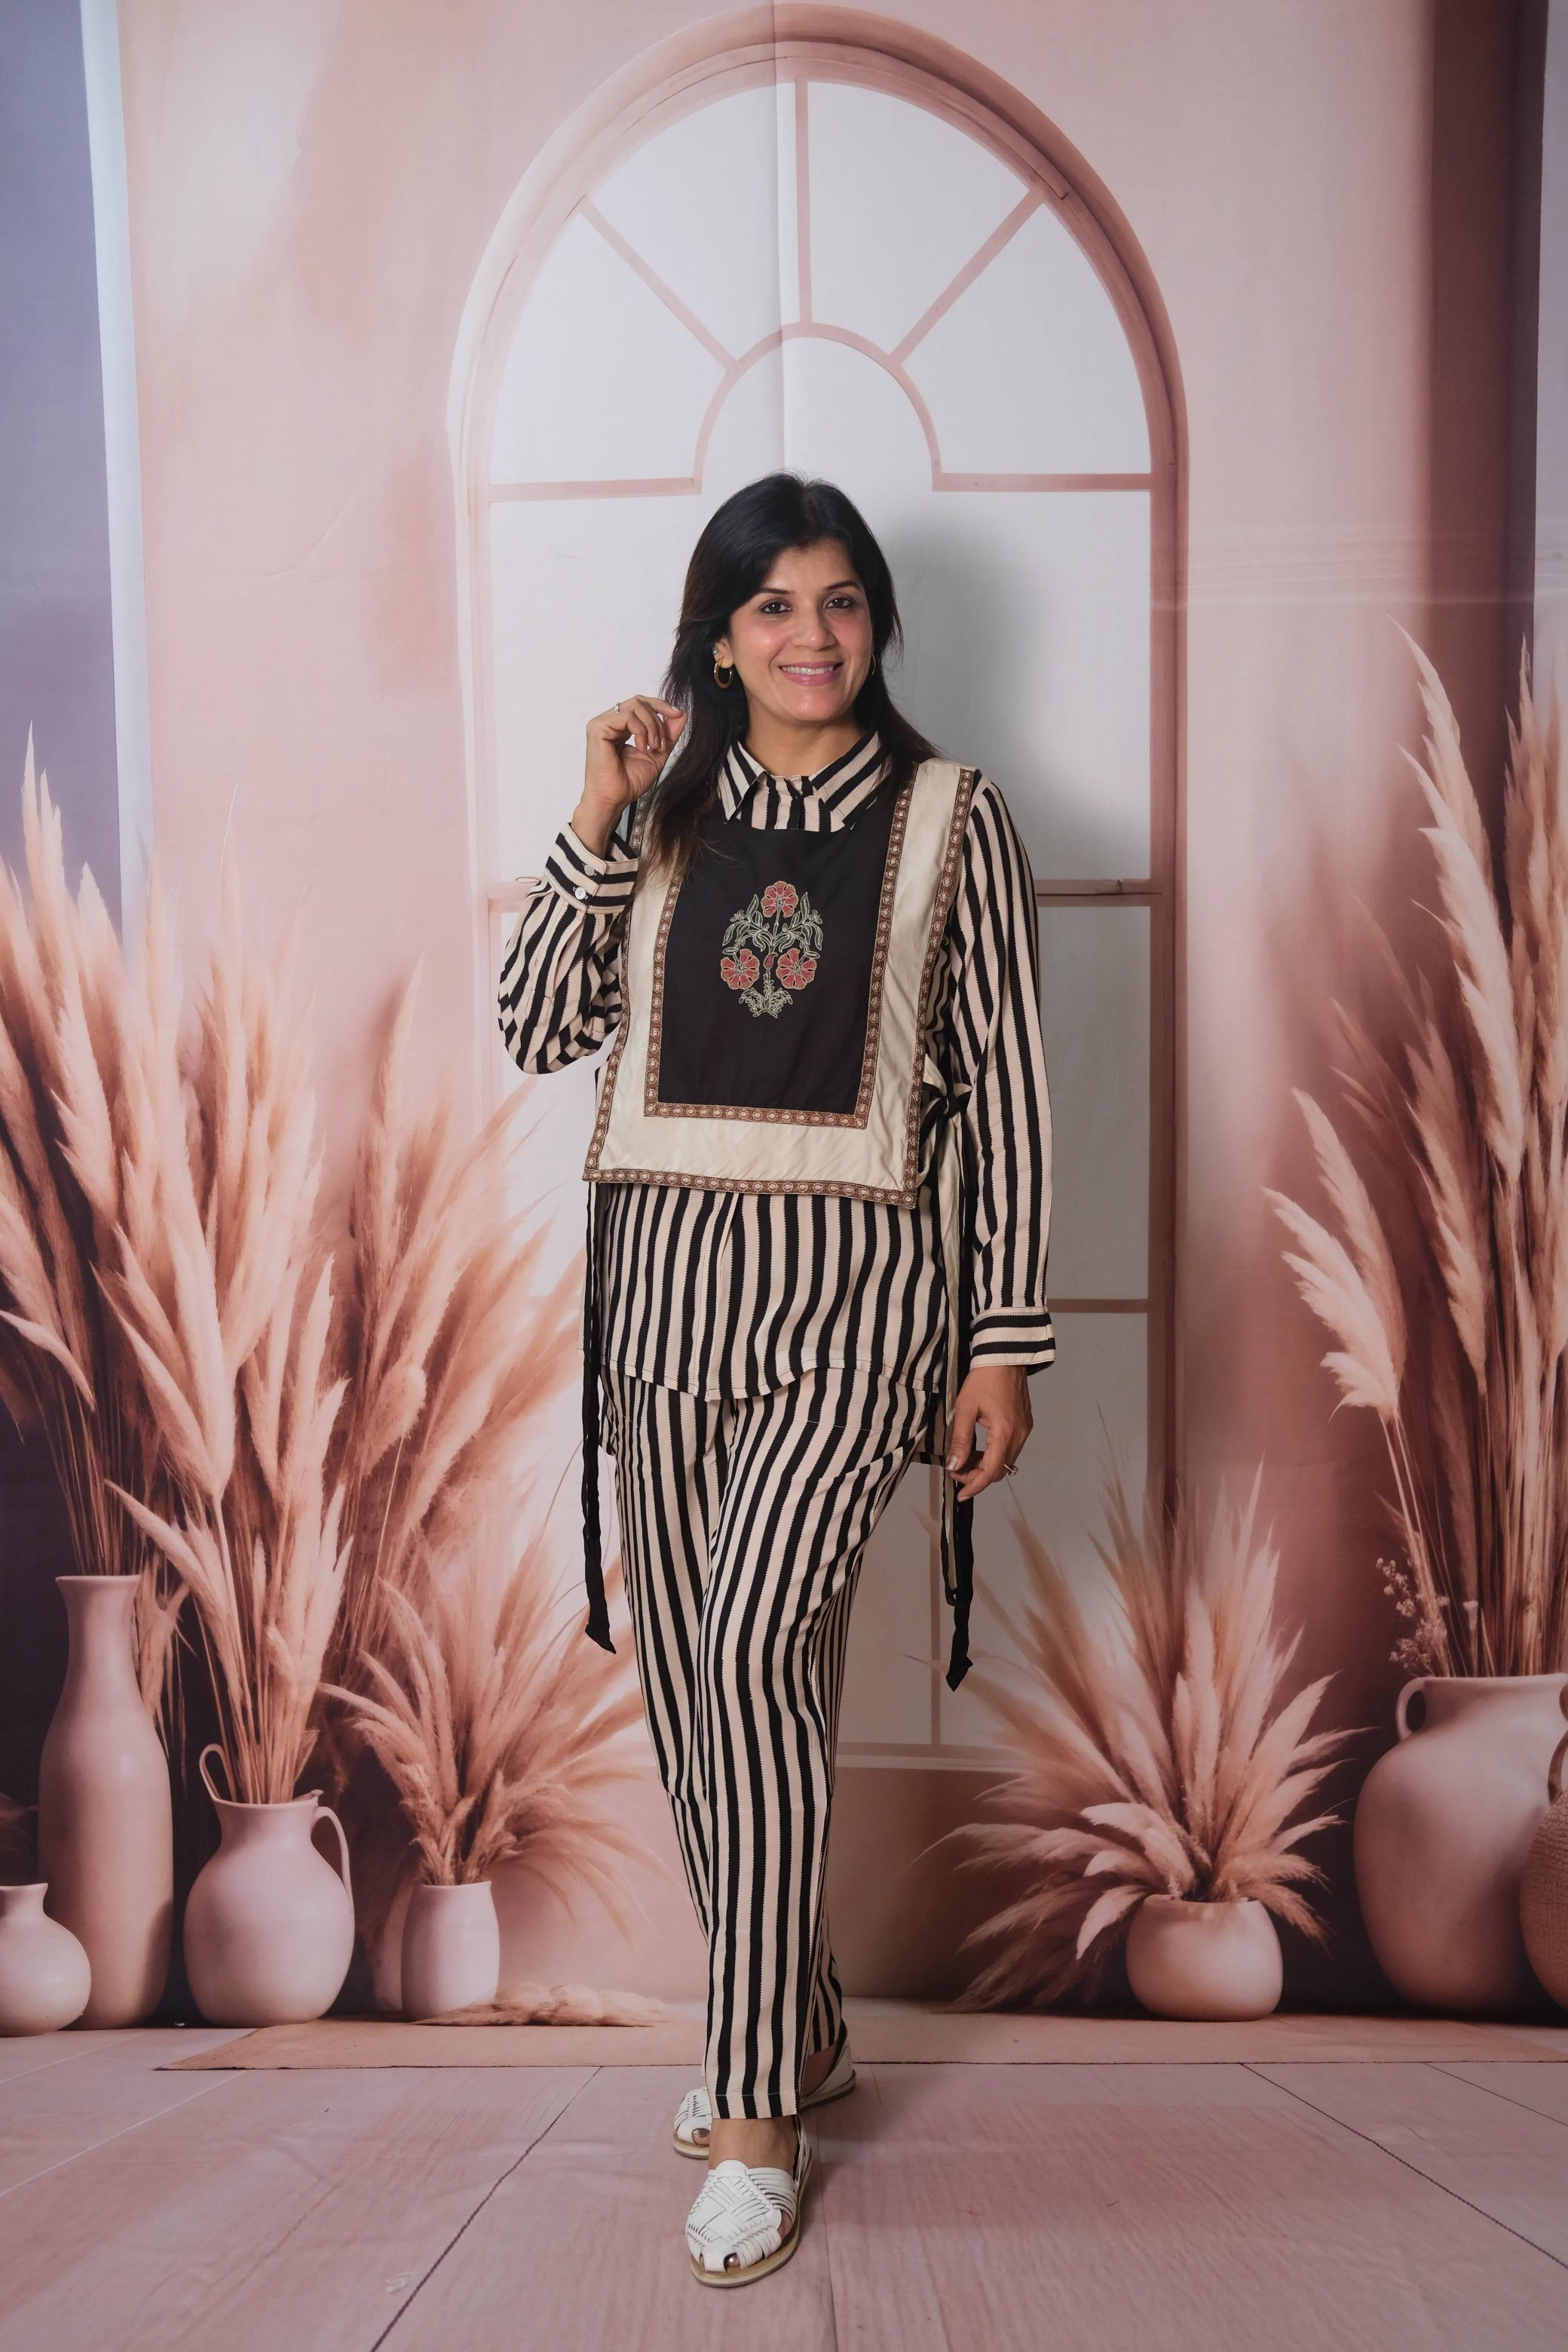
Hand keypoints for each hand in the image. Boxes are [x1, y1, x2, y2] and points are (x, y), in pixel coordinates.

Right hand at [572, 696, 686, 854]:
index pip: (641, 704)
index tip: (677, 715)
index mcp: (620, 727)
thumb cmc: (628, 783)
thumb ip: (667, 735)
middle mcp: (609, 722)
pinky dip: (641, 731)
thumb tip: (681, 715)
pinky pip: (626, 717)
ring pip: (635, 706)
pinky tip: (641, 748)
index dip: (660, 706)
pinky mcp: (598, 729)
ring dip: (652, 726)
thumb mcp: (657, 754)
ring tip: (653, 747)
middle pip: (639, 700)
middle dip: (658, 717)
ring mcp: (601, 724)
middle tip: (663, 741)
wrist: (614, 800)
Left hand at [945, 1364, 1031, 1501]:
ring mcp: (1024, 1431)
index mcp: (1005, 1433)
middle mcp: (1019, 1436)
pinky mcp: (1025, 1425)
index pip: (991, 1471)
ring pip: (1005, 1461)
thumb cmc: (983, 1379)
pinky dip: (994, 1455)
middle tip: (956, 1472)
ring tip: (964, 1461)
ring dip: (985, 1466)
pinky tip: (979, 1449)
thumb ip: (960, 1439)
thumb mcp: (965, 1408)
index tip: (960, 1494)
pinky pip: (1010, 1449)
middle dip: (977, 1476)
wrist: (1005, 1356)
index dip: (974, 1485)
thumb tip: (954, 1465)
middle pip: (1000, 1470)